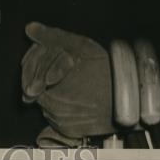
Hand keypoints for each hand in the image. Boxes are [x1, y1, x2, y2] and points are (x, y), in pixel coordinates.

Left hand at [20, 21, 113, 139]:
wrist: (130, 102)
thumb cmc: (107, 73)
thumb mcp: (81, 47)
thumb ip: (53, 37)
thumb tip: (30, 28)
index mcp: (52, 83)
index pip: (30, 67)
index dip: (36, 55)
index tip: (45, 49)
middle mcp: (52, 106)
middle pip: (33, 84)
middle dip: (40, 70)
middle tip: (54, 61)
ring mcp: (58, 120)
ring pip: (43, 100)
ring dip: (48, 87)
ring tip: (65, 76)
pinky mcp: (67, 130)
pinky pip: (54, 115)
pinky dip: (57, 102)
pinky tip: (70, 92)